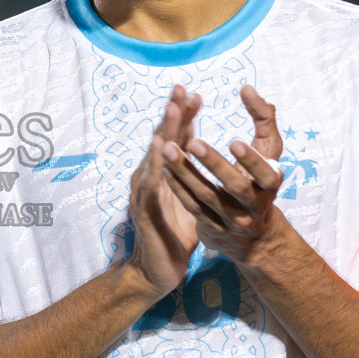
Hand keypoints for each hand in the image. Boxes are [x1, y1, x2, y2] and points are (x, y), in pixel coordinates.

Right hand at [126, 84, 202, 299]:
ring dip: (164, 131)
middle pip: (162, 139)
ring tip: (173, 109)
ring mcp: (145, 192)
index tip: (194, 94)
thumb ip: (199, 179)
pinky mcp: (144, 209)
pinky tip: (160, 147)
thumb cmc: (175, 235)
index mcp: (166, 175)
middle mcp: (151, 178)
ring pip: (154, 156)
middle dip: (172, 113)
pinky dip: (154, 162)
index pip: (174, 140)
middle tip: (181, 88)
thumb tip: (214, 162)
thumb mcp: (193, 202)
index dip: (184, 117)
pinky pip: (150, 182)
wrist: (156, 270)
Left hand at [160, 85, 286, 264]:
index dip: (252, 161)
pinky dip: (178, 187)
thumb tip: (247, 88)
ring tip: (168, 148)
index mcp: (271, 185)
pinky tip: (164, 168)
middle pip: (235, 187)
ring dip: (186, 172)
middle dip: (215, 164)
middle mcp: (254, 207)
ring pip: (207, 197)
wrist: (254, 235)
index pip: (266, 174)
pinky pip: (192, 207)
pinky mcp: (212, 229)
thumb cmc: (259, 179)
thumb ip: (263, 119)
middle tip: (195, 141)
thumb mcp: (269, 152)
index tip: (234, 141)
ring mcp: (232, 221)